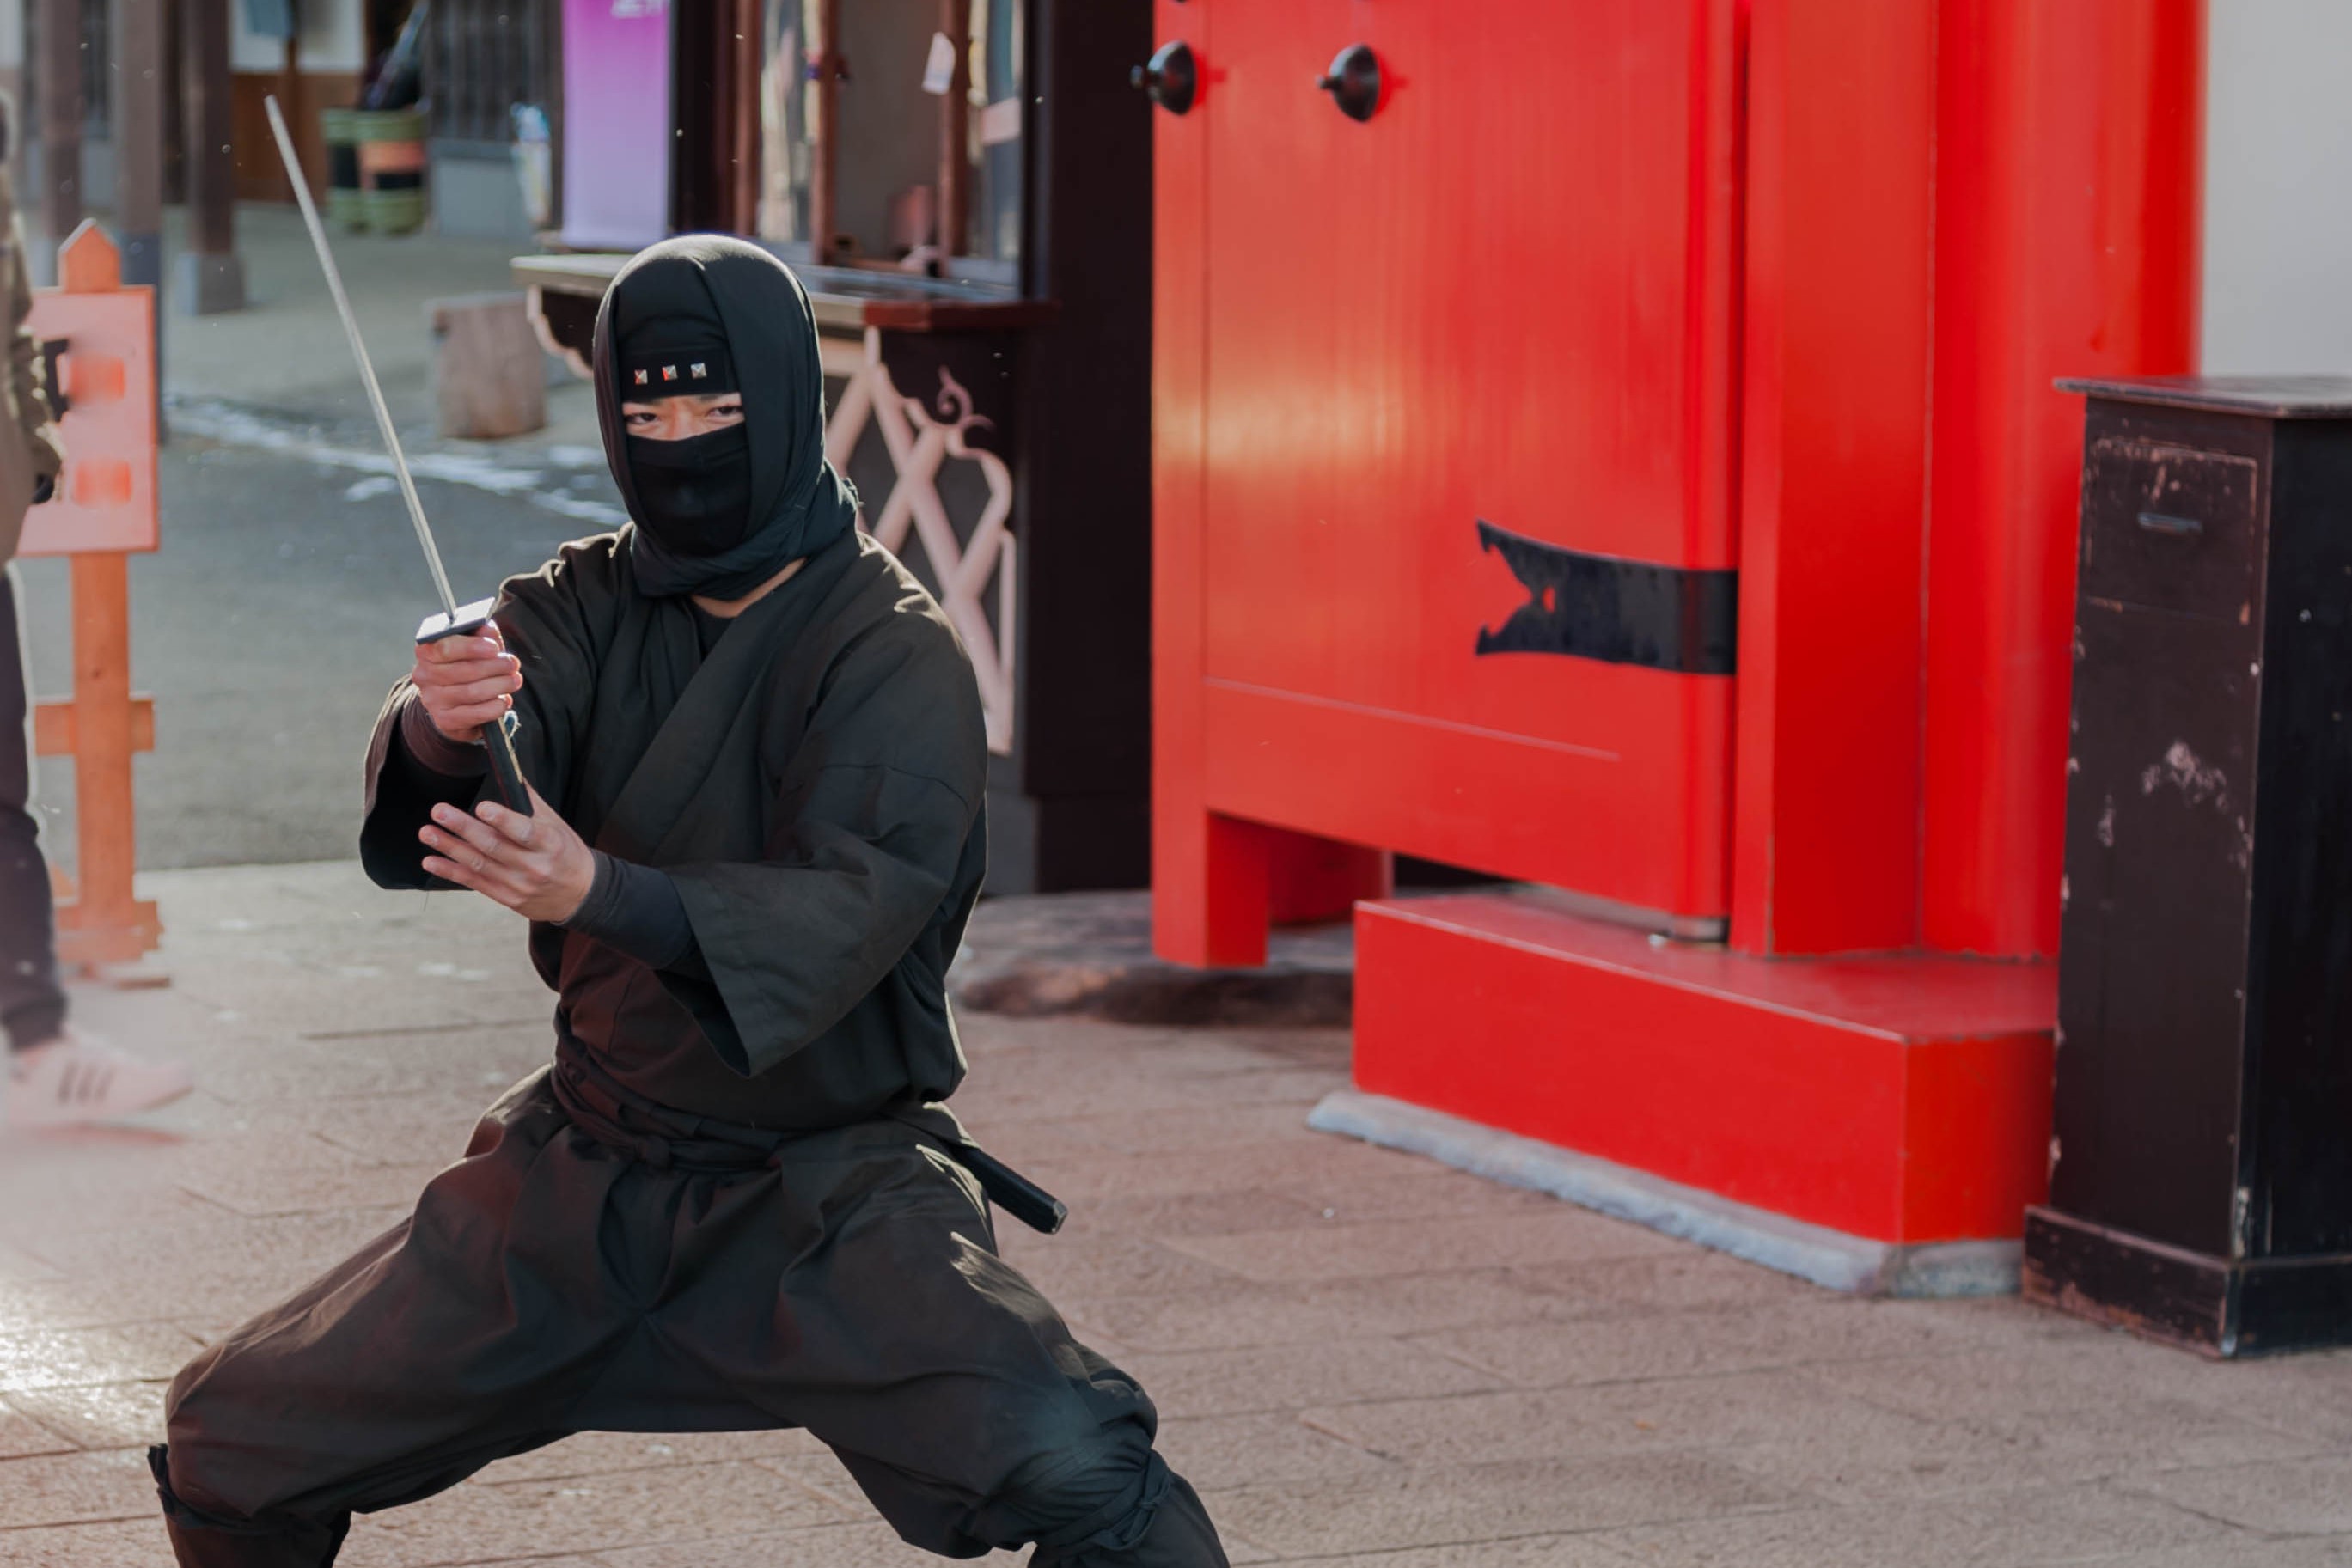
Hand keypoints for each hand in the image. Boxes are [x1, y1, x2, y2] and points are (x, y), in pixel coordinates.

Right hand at [412, 623, 520, 743]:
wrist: (453, 703)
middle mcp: (425, 676)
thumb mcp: (471, 646)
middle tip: (512, 664)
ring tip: (514, 680)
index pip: (445, 648)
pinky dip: (496, 706)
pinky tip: (504, 700)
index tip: (494, 648)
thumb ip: (479, 634)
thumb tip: (487, 628)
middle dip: (495, 666)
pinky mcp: (445, 720)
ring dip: (500, 685)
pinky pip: (476, 713)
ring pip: (473, 692)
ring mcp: (433, 700)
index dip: (472, 647)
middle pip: (465, 670)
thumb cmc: (464, 667)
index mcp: (426, 652)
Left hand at [417, 783, 594, 921]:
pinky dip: (450, 871)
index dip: (502, 820)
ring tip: (427, 832)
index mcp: (550, 844)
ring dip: (449, 848)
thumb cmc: (565, 852)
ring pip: (478, 864)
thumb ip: (529, 802)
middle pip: (493, 846)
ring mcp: (519, 885)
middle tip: (439, 812)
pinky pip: (474, 882)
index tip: (482, 807)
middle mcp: (534, 866)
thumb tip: (508, 771)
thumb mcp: (557, 825)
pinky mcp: (507, 898)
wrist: (579, 894)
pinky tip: (431, 860)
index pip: (524, 831)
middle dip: (463, 828)